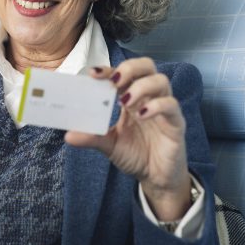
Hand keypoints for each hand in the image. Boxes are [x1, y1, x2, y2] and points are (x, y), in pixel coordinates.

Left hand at [65, 58, 192, 221]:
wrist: (156, 178)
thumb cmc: (136, 155)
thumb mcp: (110, 145)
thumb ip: (92, 138)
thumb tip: (68, 136)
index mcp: (131, 98)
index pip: (122, 74)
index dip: (109, 69)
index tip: (93, 74)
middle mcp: (149, 98)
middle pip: (146, 66)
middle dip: (130, 68)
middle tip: (115, 80)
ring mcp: (164, 108)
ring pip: (161, 81)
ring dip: (141, 86)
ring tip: (126, 101)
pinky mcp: (176, 122)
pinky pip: (171, 105)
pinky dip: (157, 106)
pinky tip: (142, 115)